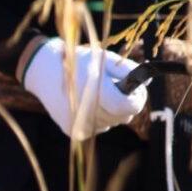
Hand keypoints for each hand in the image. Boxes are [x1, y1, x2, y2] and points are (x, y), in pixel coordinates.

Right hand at [21, 38, 148, 140]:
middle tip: (118, 88)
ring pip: (112, 123)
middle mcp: (85, 110)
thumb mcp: (104, 58)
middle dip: (126, 103)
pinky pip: (99, 127)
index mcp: (93, 89)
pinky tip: (87, 103)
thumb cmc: (80, 61)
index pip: (127, 106)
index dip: (138, 99)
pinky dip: (99, 117)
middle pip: (123, 116)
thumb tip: (146, 83)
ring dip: (112, 111)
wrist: (45, 71)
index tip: (138, 91)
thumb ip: (127, 71)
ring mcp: (78, 124)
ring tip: (98, 93)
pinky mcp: (74, 132)